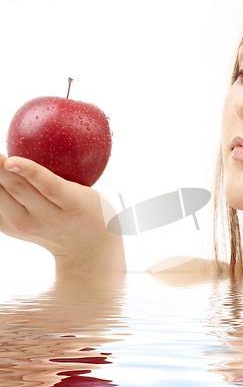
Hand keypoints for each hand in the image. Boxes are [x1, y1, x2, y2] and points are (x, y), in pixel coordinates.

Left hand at [0, 154, 125, 274]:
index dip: (29, 172)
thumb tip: (35, 139)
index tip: (12, 159)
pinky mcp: (11, 229)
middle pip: (17, 189)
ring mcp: (26, 225)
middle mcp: (48, 216)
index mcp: (72, 202)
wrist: (86, 248)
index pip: (48, 185)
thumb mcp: (86, 192)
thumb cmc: (87, 208)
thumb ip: (61, 175)